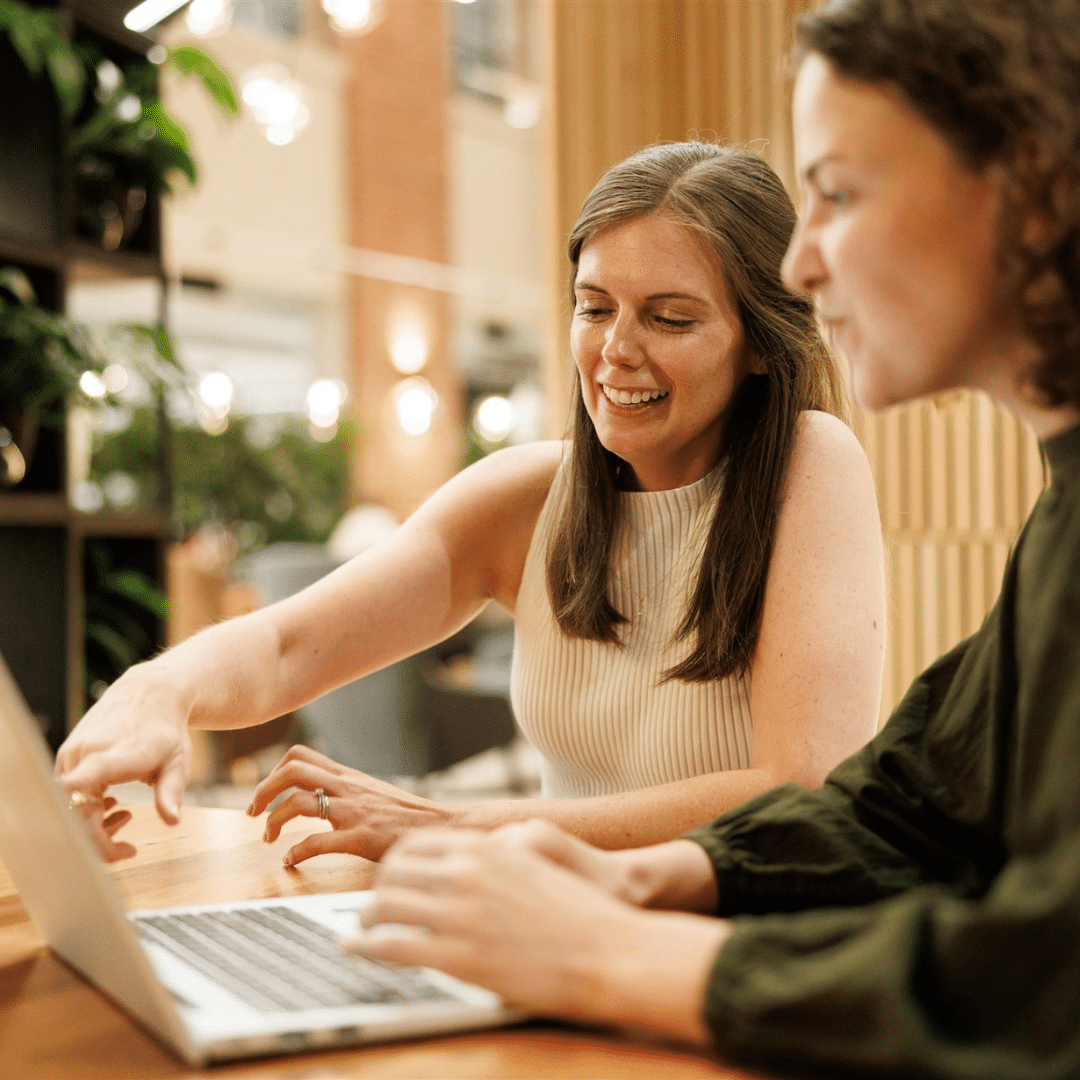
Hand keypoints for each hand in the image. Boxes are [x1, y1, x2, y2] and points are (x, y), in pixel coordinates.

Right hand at [55, 666, 192, 857]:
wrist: (149, 693)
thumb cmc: (166, 730)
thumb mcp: (177, 761)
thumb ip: (171, 791)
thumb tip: (172, 821)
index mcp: (113, 754)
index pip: (82, 779)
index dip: (72, 801)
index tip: (65, 822)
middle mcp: (85, 754)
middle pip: (76, 811)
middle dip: (100, 841)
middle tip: (129, 850)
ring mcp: (71, 755)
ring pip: (70, 805)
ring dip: (94, 825)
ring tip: (126, 819)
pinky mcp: (67, 758)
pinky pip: (69, 793)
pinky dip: (88, 809)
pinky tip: (113, 806)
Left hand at [247, 745, 453, 864]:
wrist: (444, 828)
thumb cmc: (408, 817)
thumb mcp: (374, 793)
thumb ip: (348, 790)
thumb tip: (318, 795)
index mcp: (349, 776)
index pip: (301, 756)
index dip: (273, 772)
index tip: (265, 794)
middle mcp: (348, 788)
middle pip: (292, 771)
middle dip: (263, 791)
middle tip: (253, 813)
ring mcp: (354, 811)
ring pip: (299, 803)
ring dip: (273, 822)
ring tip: (268, 840)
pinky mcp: (361, 837)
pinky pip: (316, 842)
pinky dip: (295, 853)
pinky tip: (291, 862)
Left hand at [351, 823, 729, 1042]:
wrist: (608, 950)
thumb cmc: (581, 910)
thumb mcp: (539, 860)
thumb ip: (500, 851)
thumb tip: (478, 850)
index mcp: (485, 849)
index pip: (415, 845)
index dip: (394, 863)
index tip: (390, 877)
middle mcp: (466, 874)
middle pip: (393, 872)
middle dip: (376, 889)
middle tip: (372, 905)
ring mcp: (460, 916)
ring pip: (385, 906)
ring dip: (365, 917)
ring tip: (360, 929)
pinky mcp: (459, 958)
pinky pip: (394, 946)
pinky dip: (365, 946)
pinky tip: (356, 948)